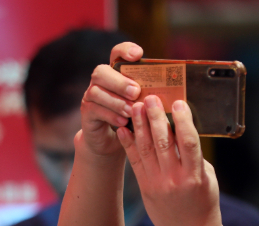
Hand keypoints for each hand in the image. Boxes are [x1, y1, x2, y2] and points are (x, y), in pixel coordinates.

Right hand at [78, 42, 143, 157]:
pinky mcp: (86, 113)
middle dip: (119, 81)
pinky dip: (110, 115)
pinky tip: (123, 121)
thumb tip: (172, 90)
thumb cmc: (132, 120)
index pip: (117, 53)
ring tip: (131, 110)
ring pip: (96, 91)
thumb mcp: (143, 105)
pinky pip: (94, 109)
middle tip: (136, 92)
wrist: (112, 143)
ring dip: (116, 101)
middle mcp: (101, 82)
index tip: (138, 54)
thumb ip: (150, 94)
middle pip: (101, 72)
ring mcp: (90, 97)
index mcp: (116, 73)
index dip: (125, 50)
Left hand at [117, 96, 224, 225]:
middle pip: (163, 142)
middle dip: (155, 117)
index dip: (183, 120)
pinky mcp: (146, 188)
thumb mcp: (208, 178)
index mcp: (195, 176)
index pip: (189, 142)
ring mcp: (157, 184)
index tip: (178, 102)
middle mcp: (174, 180)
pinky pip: (135, 162)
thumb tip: (181, 130)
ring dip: (140, 125)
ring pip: (146, 149)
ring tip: (136, 106)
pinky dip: (129, 144)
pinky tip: (124, 128)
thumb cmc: (205, 204)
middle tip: (150, 97)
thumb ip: (194, 156)